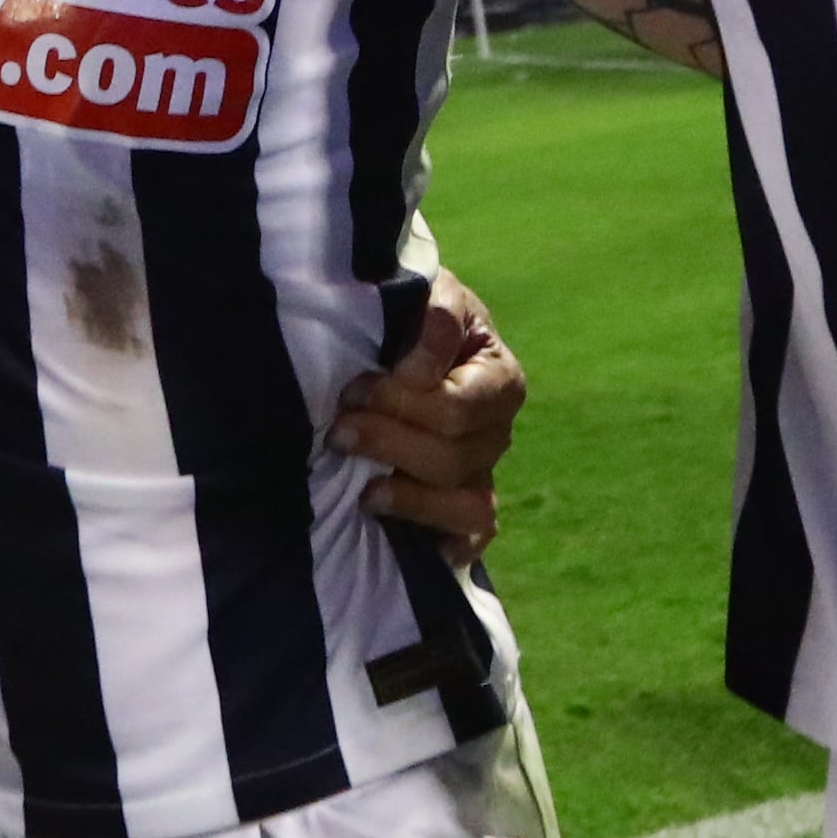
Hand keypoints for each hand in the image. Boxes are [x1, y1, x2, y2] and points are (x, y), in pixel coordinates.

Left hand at [327, 274, 528, 564]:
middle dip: (389, 444)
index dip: (402, 402)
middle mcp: (497, 430)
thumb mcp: (429, 291)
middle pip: (453, 458)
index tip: (353, 389)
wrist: (397, 340)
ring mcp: (483, 471)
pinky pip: (474, 536)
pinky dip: (452, 544)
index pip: (456, 408)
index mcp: (498, 377)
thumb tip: (419, 369)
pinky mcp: (464, 506)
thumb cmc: (413, 316)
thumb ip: (435, 316)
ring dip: (411, 501)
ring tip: (365, 492)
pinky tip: (420, 545)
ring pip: (464, 504)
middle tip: (338, 430)